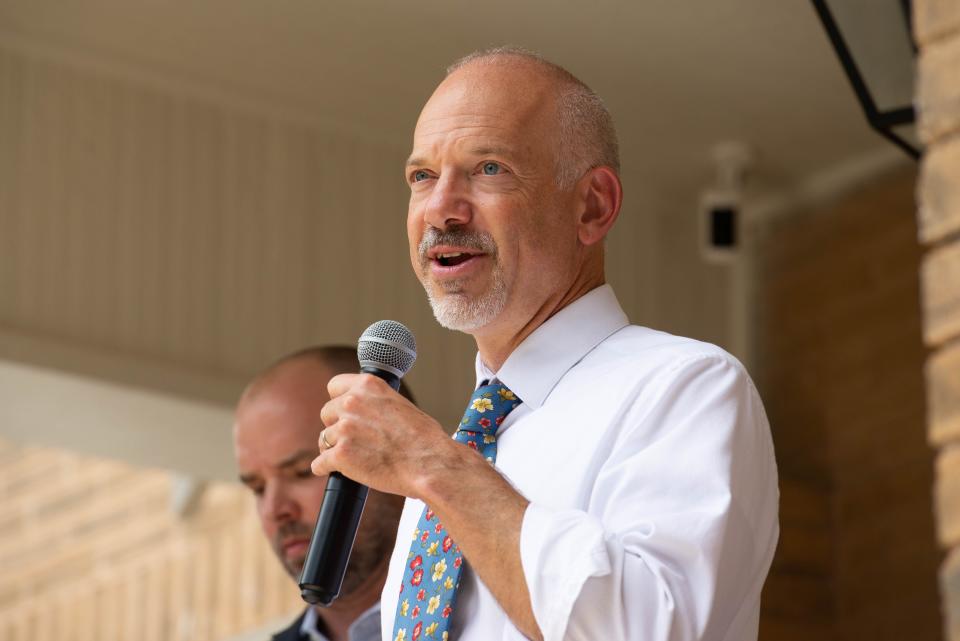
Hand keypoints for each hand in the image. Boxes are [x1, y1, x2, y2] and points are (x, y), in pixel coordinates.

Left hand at [311, 373, 455, 497]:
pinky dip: (325, 468)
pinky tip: (333, 471)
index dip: (339, 400)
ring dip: (334, 448)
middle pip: (327, 413)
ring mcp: (344, 429)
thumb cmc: (424, 438)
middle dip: (337, 426)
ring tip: (354, 458)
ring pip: (324, 439)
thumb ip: (376, 403)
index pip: (335, 385)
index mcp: (368, 385)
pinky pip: (320, 463)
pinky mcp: (340, 455)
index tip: (344, 411)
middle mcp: (352, 402)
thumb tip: (365, 412)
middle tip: (354, 439)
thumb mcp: (400, 404)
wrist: (430, 463)